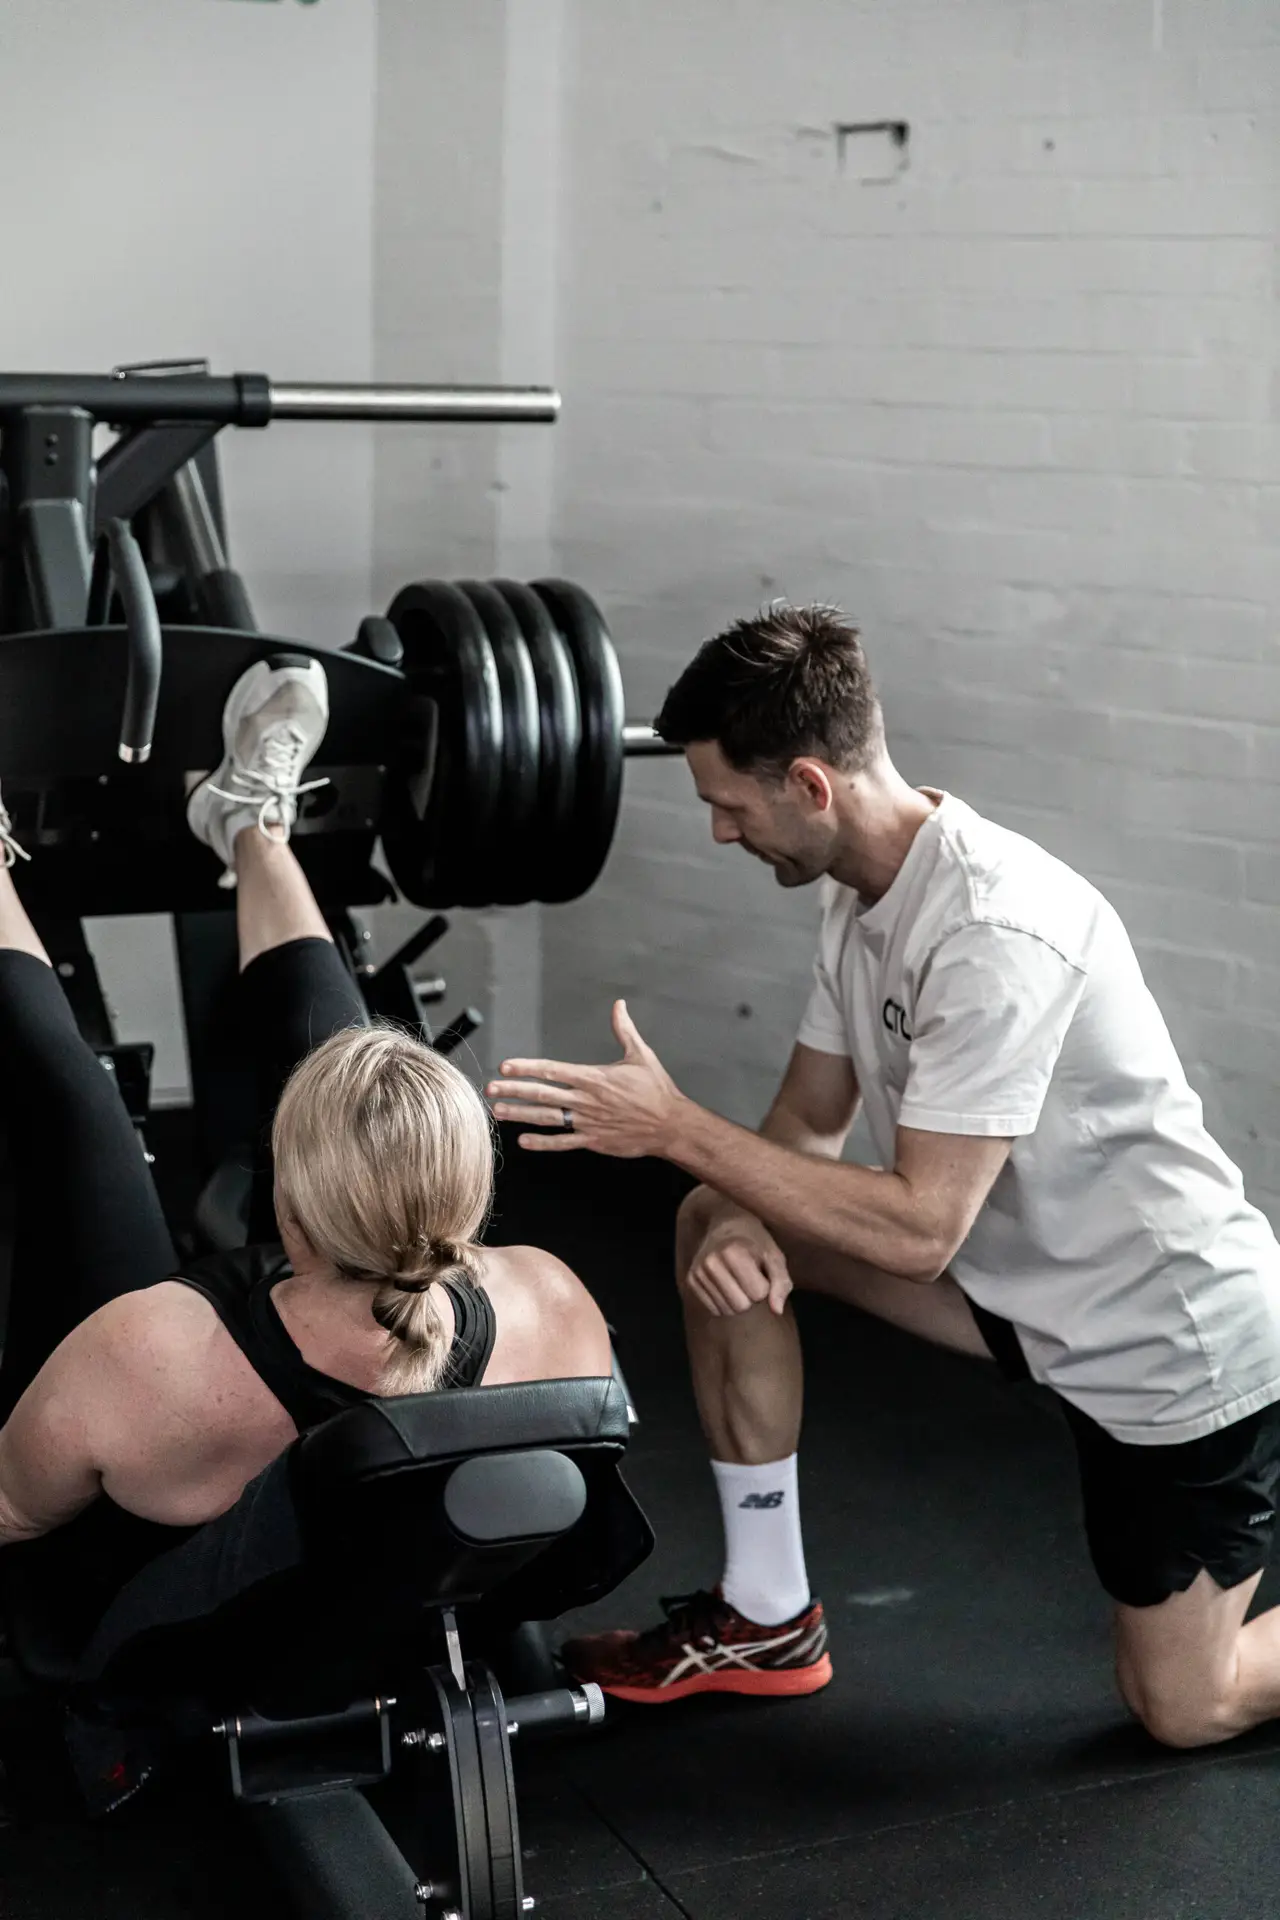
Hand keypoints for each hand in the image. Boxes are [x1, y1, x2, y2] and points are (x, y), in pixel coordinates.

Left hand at [487, 1000, 686, 1157]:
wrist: (671, 1125)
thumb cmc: (657, 1090)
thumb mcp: (641, 1055)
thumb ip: (624, 1030)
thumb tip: (619, 1005)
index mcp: (594, 1078)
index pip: (553, 1070)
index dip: (527, 1067)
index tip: (506, 1065)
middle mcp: (587, 1100)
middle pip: (543, 1094)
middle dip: (514, 1090)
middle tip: (491, 1088)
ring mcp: (588, 1122)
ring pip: (547, 1118)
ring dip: (521, 1114)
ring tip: (499, 1111)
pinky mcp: (594, 1140)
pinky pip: (563, 1142)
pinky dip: (543, 1142)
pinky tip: (524, 1141)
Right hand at [687, 1213, 792, 1317]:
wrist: (725, 1224)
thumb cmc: (755, 1243)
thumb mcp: (774, 1257)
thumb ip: (781, 1283)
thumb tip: (777, 1311)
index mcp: (734, 1252)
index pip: (758, 1294)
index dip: (764, 1285)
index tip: (760, 1271)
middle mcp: (711, 1262)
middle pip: (741, 1306)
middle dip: (750, 1296)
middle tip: (749, 1278)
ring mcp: (698, 1272)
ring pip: (727, 1311)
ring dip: (737, 1300)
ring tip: (737, 1279)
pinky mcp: (691, 1280)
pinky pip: (714, 1310)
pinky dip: (724, 1302)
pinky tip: (726, 1283)